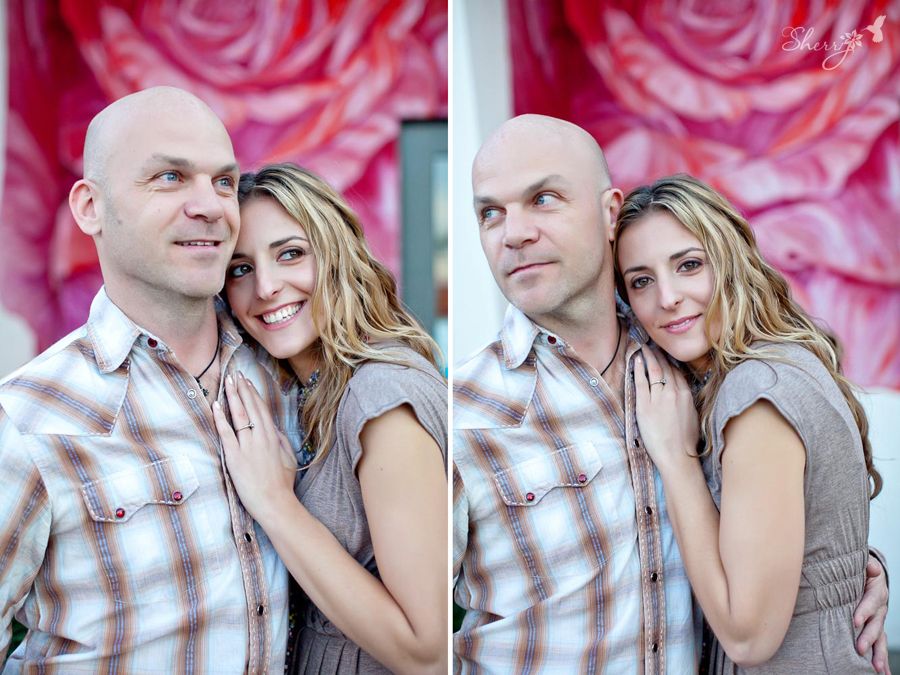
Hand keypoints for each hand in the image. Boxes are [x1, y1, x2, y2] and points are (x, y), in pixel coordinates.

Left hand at [212, 372, 297, 522]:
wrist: (275, 503)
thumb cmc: (283, 484)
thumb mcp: (288, 458)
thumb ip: (282, 441)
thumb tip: (275, 430)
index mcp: (274, 437)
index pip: (262, 409)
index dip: (253, 393)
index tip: (247, 381)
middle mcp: (261, 437)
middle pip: (250, 407)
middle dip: (242, 388)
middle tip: (234, 373)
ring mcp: (247, 446)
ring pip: (239, 415)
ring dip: (233, 396)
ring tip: (227, 381)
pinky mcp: (234, 457)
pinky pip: (226, 433)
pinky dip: (221, 418)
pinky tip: (217, 405)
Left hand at [633, 347, 698, 472]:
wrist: (678, 456)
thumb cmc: (686, 442)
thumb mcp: (692, 416)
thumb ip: (686, 401)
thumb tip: (682, 393)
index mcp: (687, 395)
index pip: (677, 372)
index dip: (670, 362)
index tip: (665, 354)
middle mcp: (674, 393)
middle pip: (666, 368)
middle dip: (659, 355)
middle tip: (653, 345)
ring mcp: (659, 398)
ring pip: (654, 371)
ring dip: (649, 357)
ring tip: (643, 348)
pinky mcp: (645, 405)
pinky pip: (641, 382)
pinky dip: (639, 369)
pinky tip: (636, 360)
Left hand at [854, 555, 890, 673]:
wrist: (868, 576)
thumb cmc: (860, 570)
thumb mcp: (863, 564)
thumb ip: (866, 565)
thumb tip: (872, 569)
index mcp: (877, 592)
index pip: (871, 602)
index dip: (864, 611)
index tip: (854, 621)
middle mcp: (881, 609)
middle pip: (876, 625)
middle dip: (868, 638)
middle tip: (859, 649)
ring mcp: (879, 621)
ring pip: (880, 639)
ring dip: (878, 655)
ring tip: (876, 669)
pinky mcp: (876, 630)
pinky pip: (879, 646)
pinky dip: (881, 659)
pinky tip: (882, 673)